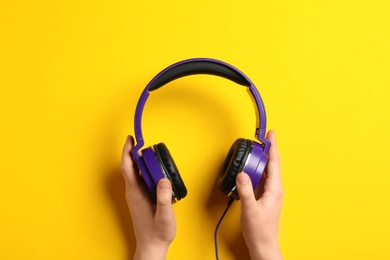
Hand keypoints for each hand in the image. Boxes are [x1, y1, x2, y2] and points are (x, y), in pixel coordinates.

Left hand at [121, 135, 175, 259]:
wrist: (151, 246)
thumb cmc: (157, 233)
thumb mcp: (164, 216)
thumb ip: (163, 198)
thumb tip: (163, 180)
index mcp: (136, 193)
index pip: (128, 167)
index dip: (127, 152)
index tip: (131, 140)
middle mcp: (133, 192)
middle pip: (129, 167)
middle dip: (132, 152)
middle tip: (140, 141)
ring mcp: (135, 195)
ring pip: (134, 173)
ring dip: (138, 161)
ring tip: (147, 153)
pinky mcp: (139, 198)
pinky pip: (139, 179)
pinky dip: (143, 170)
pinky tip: (152, 170)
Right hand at [236, 130, 282, 259]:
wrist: (262, 244)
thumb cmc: (259, 230)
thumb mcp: (250, 209)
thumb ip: (245, 191)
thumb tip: (241, 175)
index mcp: (274, 189)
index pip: (274, 163)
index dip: (273, 147)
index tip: (271, 134)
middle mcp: (274, 189)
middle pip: (271, 164)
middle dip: (267, 149)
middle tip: (260, 138)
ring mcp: (269, 193)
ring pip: (266, 171)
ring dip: (260, 160)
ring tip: (255, 150)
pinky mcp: (264, 196)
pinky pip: (261, 178)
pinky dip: (256, 170)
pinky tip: (250, 168)